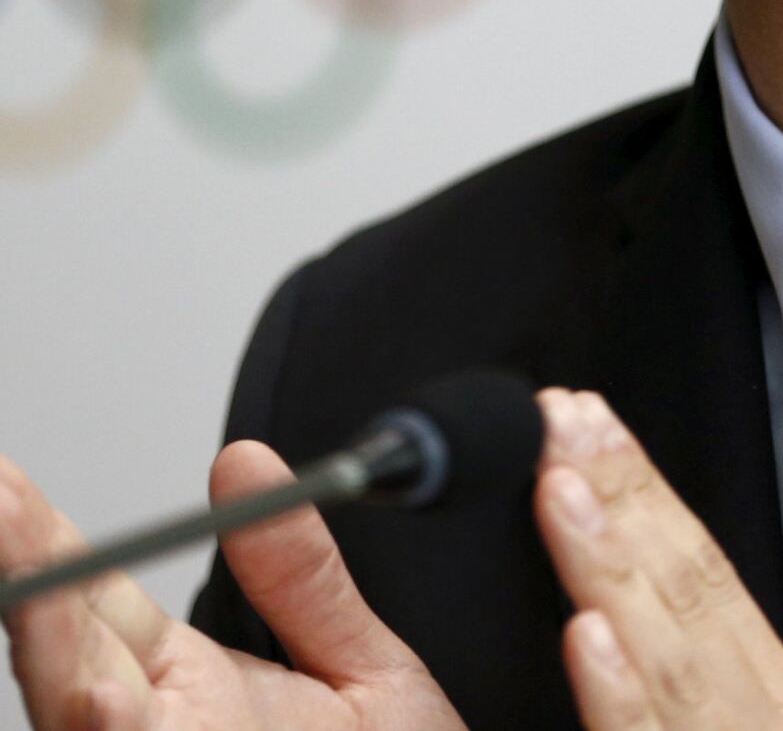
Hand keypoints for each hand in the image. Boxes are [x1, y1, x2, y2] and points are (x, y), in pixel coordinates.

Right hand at [0, 443, 463, 730]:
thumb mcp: (361, 667)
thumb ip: (302, 576)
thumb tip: (246, 462)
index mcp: (186, 686)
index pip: (97, 600)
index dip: (50, 541)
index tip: (11, 484)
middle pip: (66, 653)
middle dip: (27, 578)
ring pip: (79, 718)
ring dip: (49, 654)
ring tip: (31, 588)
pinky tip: (97, 702)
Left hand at [534, 390, 782, 730]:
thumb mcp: (743, 729)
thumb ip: (694, 679)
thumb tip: (622, 615)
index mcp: (775, 697)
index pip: (706, 570)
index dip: (645, 489)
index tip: (589, 421)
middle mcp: (762, 715)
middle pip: (690, 587)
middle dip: (622, 491)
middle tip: (559, 418)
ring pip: (670, 656)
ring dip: (612, 563)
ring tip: (561, 487)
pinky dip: (620, 692)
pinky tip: (586, 634)